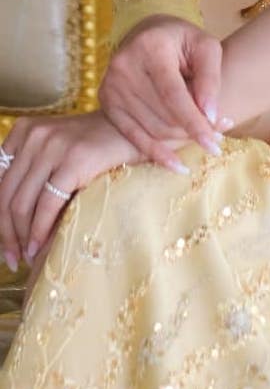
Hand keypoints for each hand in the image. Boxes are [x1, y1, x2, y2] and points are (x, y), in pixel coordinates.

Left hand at [0, 110, 141, 271]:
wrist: (137, 132)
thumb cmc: (97, 147)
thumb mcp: (57, 148)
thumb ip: (32, 169)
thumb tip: (9, 220)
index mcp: (25, 130)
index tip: (4, 239)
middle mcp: (35, 135)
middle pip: (6, 194)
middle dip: (5, 233)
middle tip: (10, 259)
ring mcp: (54, 146)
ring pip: (22, 203)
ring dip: (20, 237)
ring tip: (25, 256)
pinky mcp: (74, 160)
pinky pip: (47, 204)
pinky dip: (39, 231)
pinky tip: (39, 246)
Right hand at [98, 15, 229, 170]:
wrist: (148, 33)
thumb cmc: (182, 41)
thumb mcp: (206, 47)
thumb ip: (211, 78)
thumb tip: (210, 116)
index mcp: (150, 47)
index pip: (173, 95)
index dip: (195, 122)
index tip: (216, 144)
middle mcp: (124, 65)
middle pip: (163, 116)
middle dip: (192, 130)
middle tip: (217, 136)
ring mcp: (111, 85)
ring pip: (152, 129)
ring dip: (180, 139)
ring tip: (203, 136)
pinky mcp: (106, 101)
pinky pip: (133, 136)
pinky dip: (157, 153)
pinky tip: (178, 165)